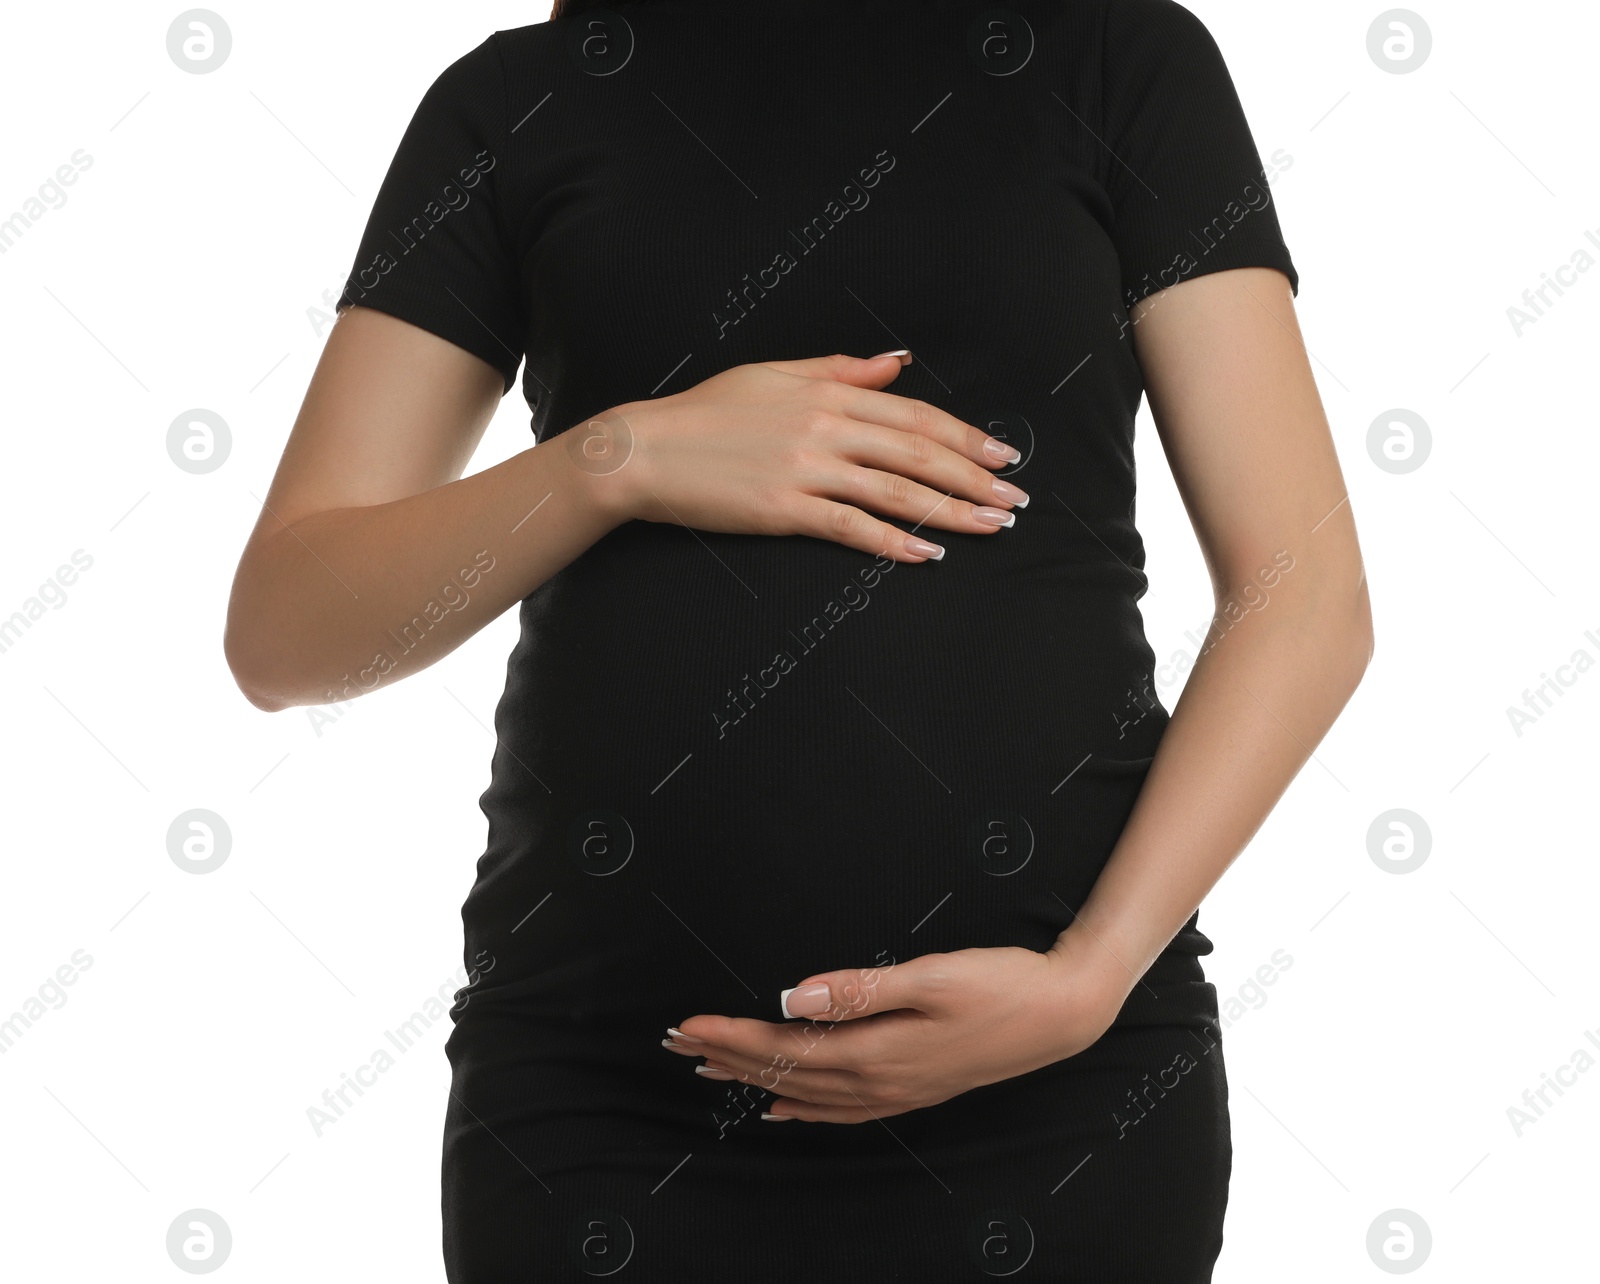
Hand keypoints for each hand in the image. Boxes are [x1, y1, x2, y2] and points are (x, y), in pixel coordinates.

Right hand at [569, 352, 1028, 562]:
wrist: (645, 451)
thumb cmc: (707, 414)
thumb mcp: (774, 375)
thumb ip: (841, 370)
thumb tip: (896, 363)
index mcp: (827, 392)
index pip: (914, 415)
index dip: (965, 436)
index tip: (1002, 454)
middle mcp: (825, 427)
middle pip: (918, 452)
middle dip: (975, 477)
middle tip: (1015, 499)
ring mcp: (807, 469)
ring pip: (897, 490)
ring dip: (952, 511)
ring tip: (992, 527)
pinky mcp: (786, 509)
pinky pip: (853, 527)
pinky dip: (895, 541)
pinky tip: (929, 553)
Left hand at [663, 933, 1132, 1122]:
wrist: (1062, 1014)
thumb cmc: (1002, 985)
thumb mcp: (931, 975)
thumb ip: (858, 988)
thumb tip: (791, 995)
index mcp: (876, 1051)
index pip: (784, 1047)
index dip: (731, 1036)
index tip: (687, 1024)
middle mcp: (879, 1081)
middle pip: (785, 1073)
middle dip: (728, 1057)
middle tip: (677, 1044)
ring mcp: (897, 1091)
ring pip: (807, 1094)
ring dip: (756, 1080)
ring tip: (713, 1070)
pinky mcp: (913, 1089)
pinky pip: (841, 1109)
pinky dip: (803, 1107)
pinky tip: (784, 1105)